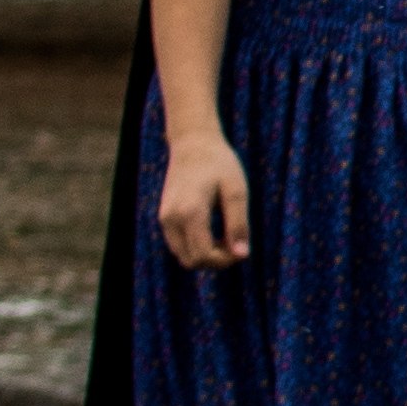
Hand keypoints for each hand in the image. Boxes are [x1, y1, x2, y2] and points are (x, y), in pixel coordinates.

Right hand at [156, 126, 250, 269]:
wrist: (193, 144)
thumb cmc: (219, 164)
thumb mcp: (236, 191)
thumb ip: (238, 224)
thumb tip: (242, 255)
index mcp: (190, 212)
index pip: (202, 256)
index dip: (225, 260)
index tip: (242, 249)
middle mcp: (171, 218)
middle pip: (191, 261)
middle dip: (216, 261)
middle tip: (235, 243)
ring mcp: (164, 219)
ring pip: (183, 256)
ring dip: (205, 255)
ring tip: (225, 237)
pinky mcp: (164, 217)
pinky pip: (178, 245)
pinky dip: (195, 247)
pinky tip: (213, 232)